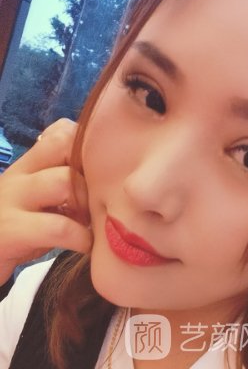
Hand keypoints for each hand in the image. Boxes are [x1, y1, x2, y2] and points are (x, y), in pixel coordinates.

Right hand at [0, 119, 92, 285]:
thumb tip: (107, 180)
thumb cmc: (18, 231)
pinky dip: (81, 238)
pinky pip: (58, 227)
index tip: (104, 172)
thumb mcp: (41, 202)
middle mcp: (18, 175)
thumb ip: (66, 185)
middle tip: (102, 198)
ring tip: (94, 223)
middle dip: (93, 171)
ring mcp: (11, 200)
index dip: (89, 145)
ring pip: (65, 181)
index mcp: (29, 166)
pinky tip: (86, 246)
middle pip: (65, 145)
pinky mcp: (10, 231)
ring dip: (89, 204)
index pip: (62, 131)